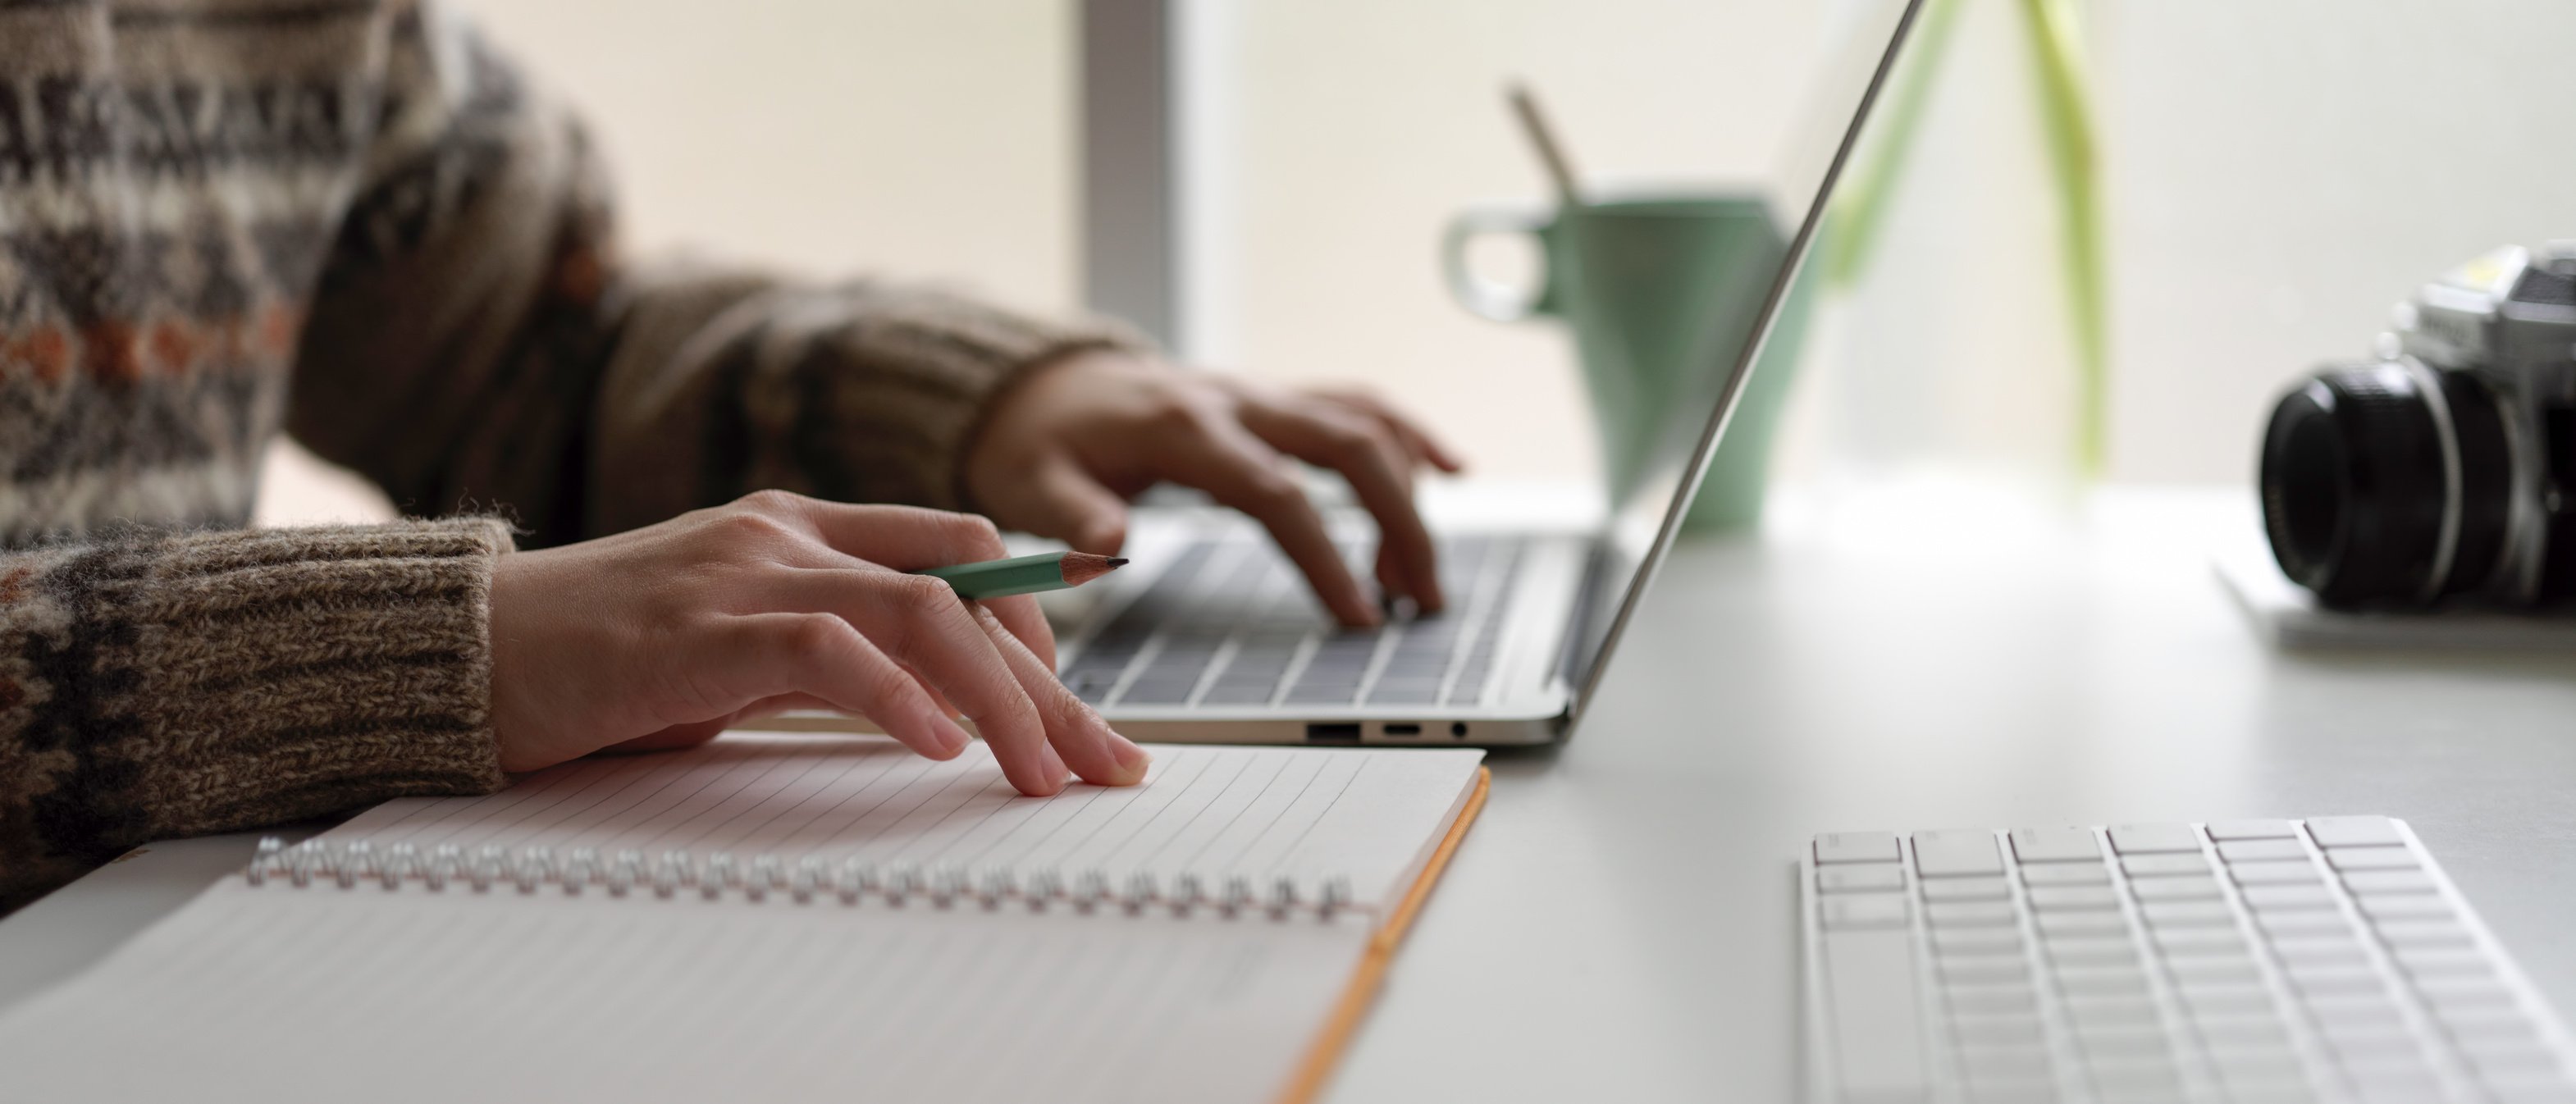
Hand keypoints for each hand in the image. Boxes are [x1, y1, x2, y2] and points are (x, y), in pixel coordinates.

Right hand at [485, 490, 1148, 795]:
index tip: (1081, 701)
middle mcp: (785, 534)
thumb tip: (931, 707)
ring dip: (1002, 698)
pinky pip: (830, 649)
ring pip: (923, 611)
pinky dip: (898, 696)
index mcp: (799, 528)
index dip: (1038, 618)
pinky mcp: (699, 630)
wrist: (458, 652)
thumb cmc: (594, 663)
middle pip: (968, 580)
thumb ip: (825, 655)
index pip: (960, 547)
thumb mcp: (735, 649)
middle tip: (1103, 760)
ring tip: (1043, 772)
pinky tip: (940, 747)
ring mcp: (745, 573)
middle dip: (1051, 678)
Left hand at [965, 349, 1463, 626]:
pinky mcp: (1273, 401)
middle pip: (1349, 445)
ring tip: (1419, 577)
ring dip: (1409, 492)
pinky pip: (1356, 404)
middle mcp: (1236, 399)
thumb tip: (1108, 550)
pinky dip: (1408, 435)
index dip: (1326, 555)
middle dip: (1401, 522)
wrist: (1041, 387)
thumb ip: (1072, 517)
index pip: (1277, 492)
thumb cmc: (1039, 444)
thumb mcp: (1031, 483)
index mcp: (1184, 426)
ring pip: (1363, 421)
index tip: (1359, 617)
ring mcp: (1261, 394)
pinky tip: (1451, 472)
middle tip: (1423, 603)